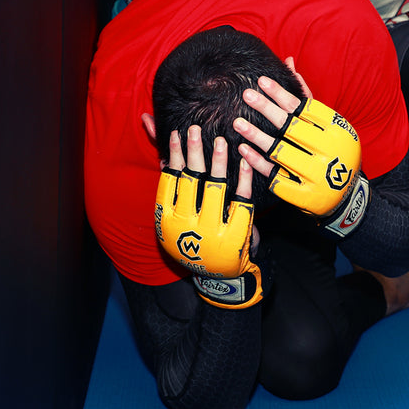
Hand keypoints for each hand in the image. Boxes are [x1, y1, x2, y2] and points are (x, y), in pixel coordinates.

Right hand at [154, 124, 261, 307]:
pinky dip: (243, 179)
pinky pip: (241, 200)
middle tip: (194, 128)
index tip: (176, 133)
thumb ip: (171, 186)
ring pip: (215, 188)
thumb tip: (162, 153)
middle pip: (190, 181)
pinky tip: (245, 160)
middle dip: (192, 152)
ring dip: (218, 162)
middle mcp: (186, 227)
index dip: (173, 155)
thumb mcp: (176, 219)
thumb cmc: (194, 241)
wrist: (218, 279)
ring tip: (221, 140)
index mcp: (166, 222)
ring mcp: (211, 231)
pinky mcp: (235, 234)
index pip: (168, 181)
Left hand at [233, 74, 370, 238]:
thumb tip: (288, 62)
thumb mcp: (329, 121)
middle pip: (291, 126)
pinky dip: (257, 161)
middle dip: (266, 109)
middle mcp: (328, 151)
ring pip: (280, 151)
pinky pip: (274, 175)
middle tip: (246, 94)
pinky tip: (243, 149)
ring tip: (238, 123)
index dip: (281, 93)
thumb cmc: (335, 148)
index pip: (305, 106)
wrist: (347, 193)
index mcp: (336, 130)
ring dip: (257, 135)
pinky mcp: (302, 193)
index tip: (261, 81)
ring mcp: (315, 173)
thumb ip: (307, 95)